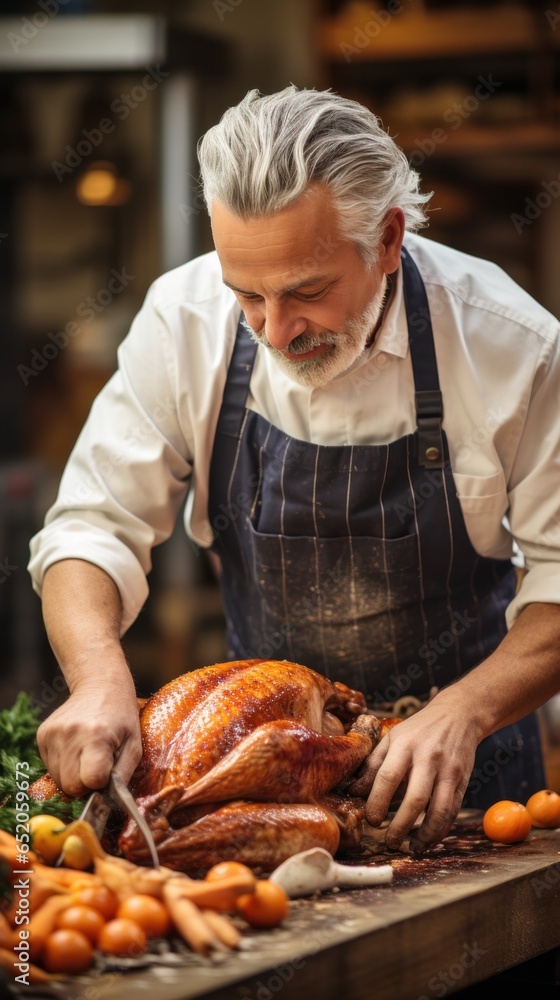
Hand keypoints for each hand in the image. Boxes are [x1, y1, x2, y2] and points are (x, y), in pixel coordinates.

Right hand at [36, 679, 142, 796]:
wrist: (100, 686)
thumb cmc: (122, 717)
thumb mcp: (134, 746)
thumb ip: (122, 777)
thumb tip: (109, 804)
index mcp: (96, 736)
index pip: (90, 781)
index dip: (100, 783)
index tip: (107, 772)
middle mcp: (70, 734)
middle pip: (71, 786)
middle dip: (85, 784)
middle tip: (98, 765)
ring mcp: (52, 734)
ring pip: (58, 780)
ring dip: (74, 775)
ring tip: (87, 754)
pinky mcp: (42, 735)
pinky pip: (51, 767)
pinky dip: (64, 765)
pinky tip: (76, 748)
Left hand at [355, 690, 481, 852]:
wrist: (458, 715)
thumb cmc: (418, 730)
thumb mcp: (392, 738)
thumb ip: (373, 764)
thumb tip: (353, 792)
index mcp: (405, 745)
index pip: (388, 776)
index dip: (377, 802)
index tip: (371, 820)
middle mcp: (429, 757)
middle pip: (416, 798)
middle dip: (401, 825)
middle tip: (389, 841)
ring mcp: (449, 770)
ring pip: (439, 810)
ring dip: (424, 834)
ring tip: (410, 848)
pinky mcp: (463, 781)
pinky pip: (452, 811)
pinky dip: (440, 830)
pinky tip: (427, 839)